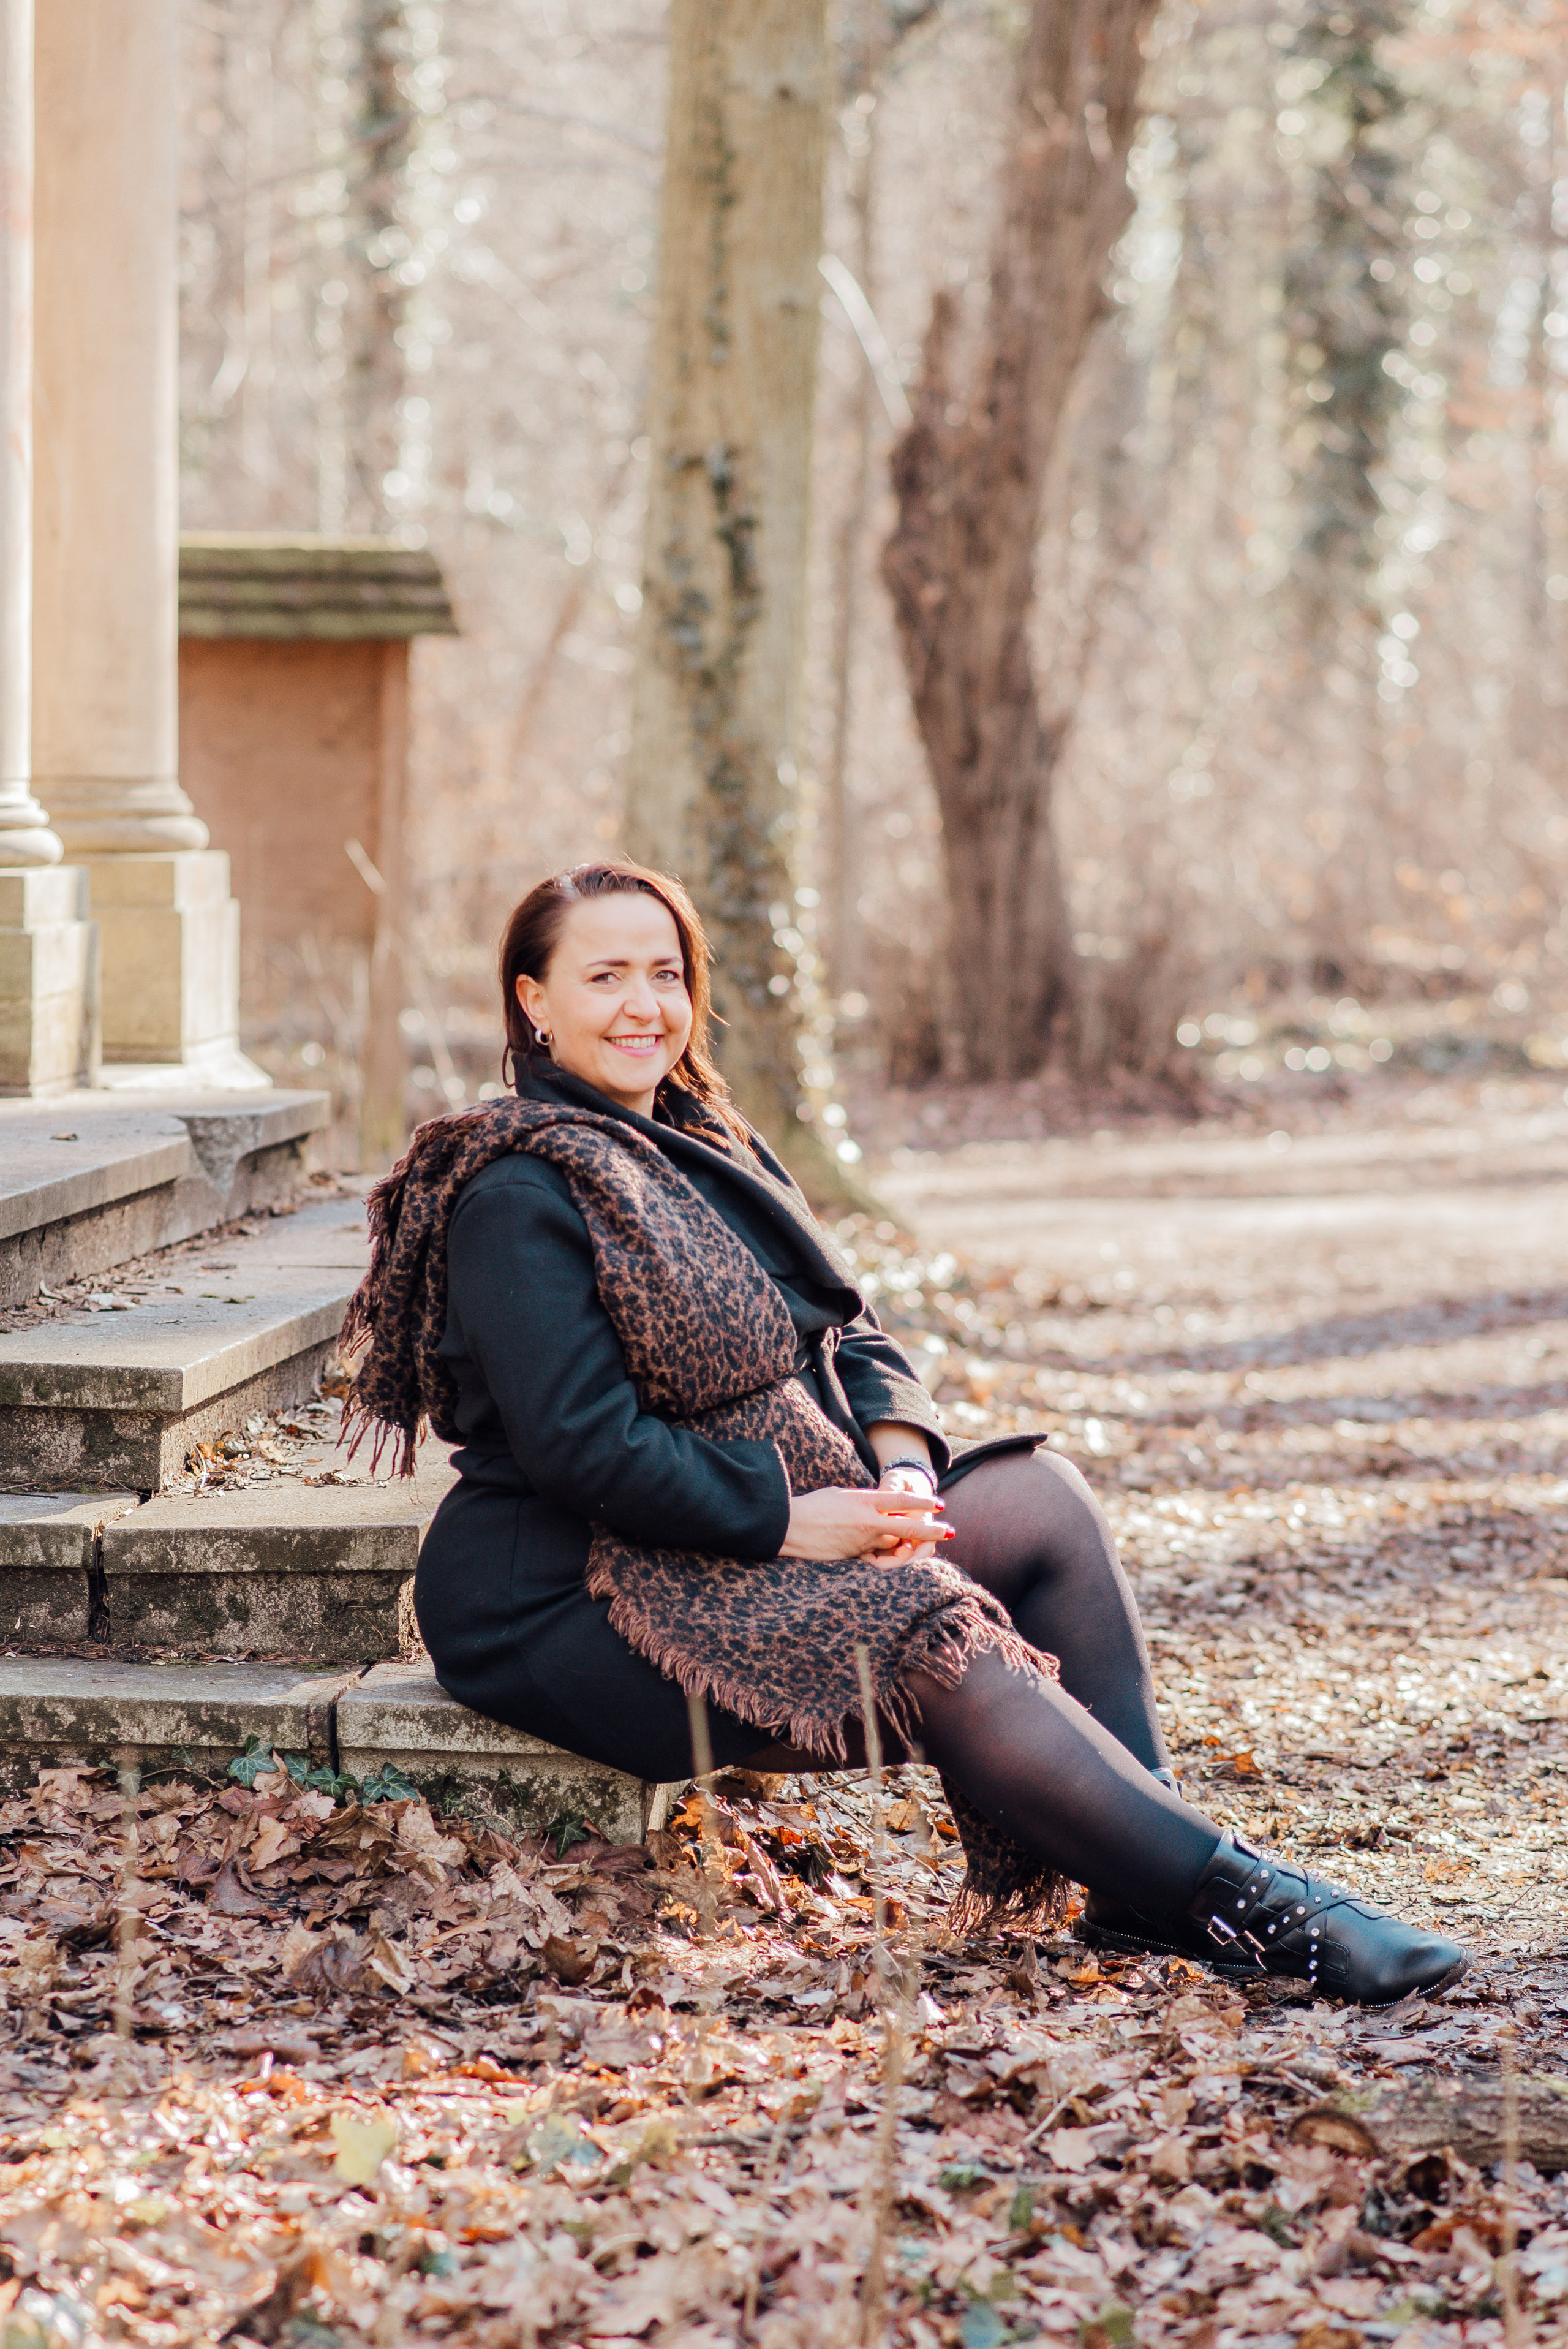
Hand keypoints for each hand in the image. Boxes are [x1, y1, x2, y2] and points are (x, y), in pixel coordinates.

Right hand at [780, 1484, 951, 1565]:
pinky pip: (877, 1554)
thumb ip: (865, 1500)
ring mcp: (861, 1541)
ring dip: (908, 1543)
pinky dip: (887, 1552)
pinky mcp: (854, 1555)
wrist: (790, 1527)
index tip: (940, 1505)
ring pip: (894, 1543)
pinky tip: (896, 1551)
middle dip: (930, 1530)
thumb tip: (880, 1504)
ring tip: (924, 1542)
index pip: (901, 1501)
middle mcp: (867, 1522)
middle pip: (906, 1527)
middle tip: (950, 1531)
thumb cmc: (814, 1505)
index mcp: (864, 1501)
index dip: (923, 1503)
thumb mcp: (843, 1494)